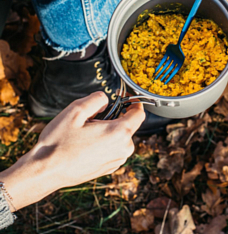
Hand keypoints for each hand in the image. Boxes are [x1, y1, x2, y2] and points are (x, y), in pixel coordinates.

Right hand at [0, 92, 144, 210]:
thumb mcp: (75, 110)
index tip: (125, 97)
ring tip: (86, 133)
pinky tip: (86, 145)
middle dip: (115, 117)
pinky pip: (114, 148)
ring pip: (121, 137)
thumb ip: (96, 99)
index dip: (134, 102)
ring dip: (109, 130)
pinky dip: (106, 142)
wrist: (45, 172)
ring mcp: (117, 161)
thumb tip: (106, 100)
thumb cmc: (59, 142)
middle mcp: (123, 149)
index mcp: (120, 133)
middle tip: (93, 118)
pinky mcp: (110, 168)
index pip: (139, 113)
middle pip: (129, 125)